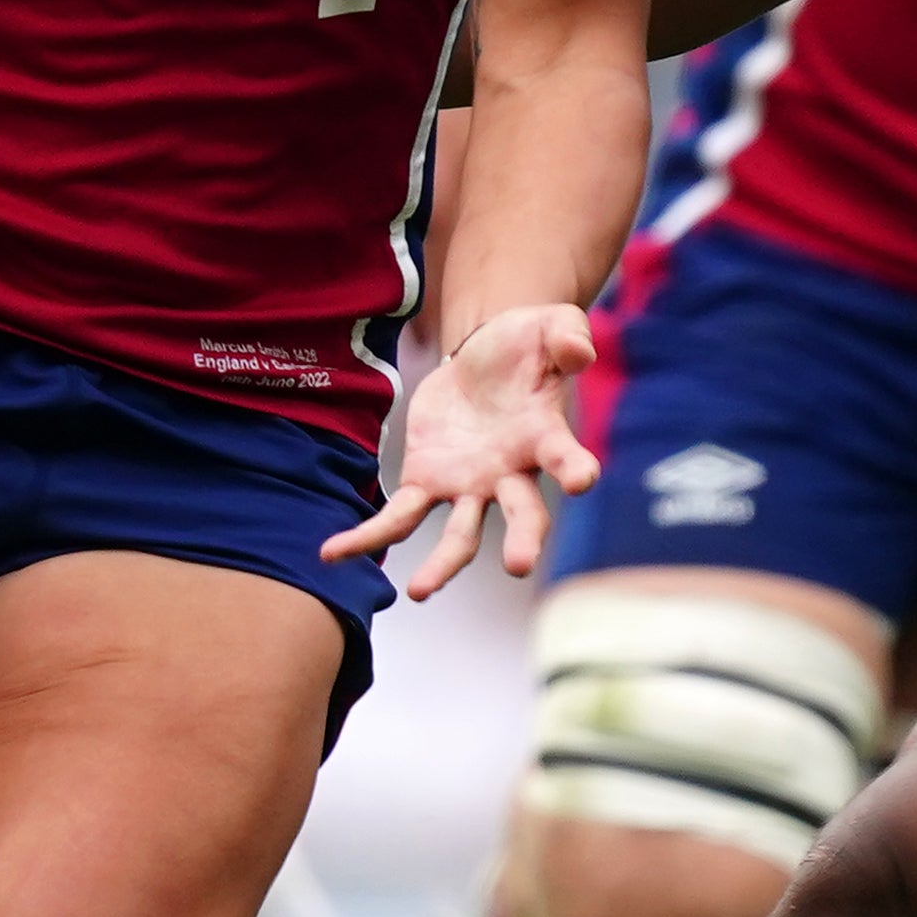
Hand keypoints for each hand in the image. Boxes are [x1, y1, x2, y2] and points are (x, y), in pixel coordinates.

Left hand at [329, 304, 602, 594]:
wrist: (483, 356)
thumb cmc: (526, 344)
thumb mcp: (550, 325)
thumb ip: (568, 335)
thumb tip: (580, 351)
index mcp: (544, 437)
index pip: (564, 457)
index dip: (575, 468)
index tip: (583, 480)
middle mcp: (511, 475)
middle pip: (522, 515)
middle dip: (523, 540)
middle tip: (519, 566)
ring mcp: (469, 486)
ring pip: (460, 536)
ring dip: (442, 566)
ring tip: (419, 591)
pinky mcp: (427, 482)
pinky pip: (399, 517)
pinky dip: (368, 537)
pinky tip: (334, 554)